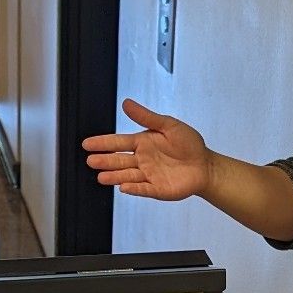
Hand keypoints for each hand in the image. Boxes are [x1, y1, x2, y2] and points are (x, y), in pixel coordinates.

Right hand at [82, 99, 211, 201]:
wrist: (205, 165)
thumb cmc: (189, 144)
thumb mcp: (168, 125)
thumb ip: (146, 117)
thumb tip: (126, 103)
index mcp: (142, 143)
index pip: (118, 142)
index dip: (103, 143)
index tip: (87, 143)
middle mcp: (142, 160)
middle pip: (119, 160)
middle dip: (105, 160)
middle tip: (90, 160)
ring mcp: (148, 175)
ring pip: (127, 175)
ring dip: (114, 176)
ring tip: (100, 176)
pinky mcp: (157, 189)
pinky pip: (143, 189)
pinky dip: (133, 188)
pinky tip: (123, 187)